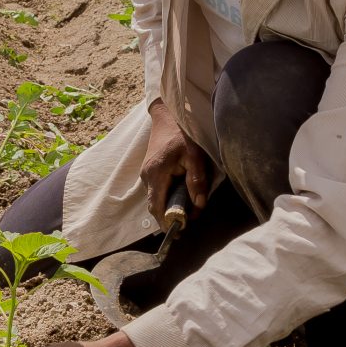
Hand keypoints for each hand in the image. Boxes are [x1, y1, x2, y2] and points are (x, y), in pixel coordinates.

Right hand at [140, 98, 212, 216]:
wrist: (168, 115)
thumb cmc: (182, 133)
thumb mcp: (195, 156)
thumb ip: (197, 181)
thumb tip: (198, 205)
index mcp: (156, 174)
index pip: (157, 207)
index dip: (167, 222)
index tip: (179, 231)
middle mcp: (147, 176)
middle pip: (155, 205)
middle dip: (171, 216)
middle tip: (189, 219)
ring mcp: (146, 173)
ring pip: (156, 198)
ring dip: (170, 205)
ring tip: (189, 207)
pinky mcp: (150, 170)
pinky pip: (157, 189)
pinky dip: (168, 195)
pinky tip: (182, 193)